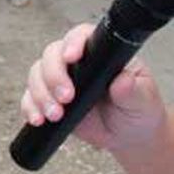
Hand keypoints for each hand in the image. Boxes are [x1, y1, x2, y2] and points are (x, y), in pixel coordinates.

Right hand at [19, 24, 167, 153]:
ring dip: (41, 94)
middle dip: (53, 75)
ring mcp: (61, 80)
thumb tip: (123, 81)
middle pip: (52, 54)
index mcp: (100, 52)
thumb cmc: (139, 109)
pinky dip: (30, 107)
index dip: (73, 43)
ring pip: (37, 75)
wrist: (130, 136)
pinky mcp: (50, 100)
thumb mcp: (143, 100)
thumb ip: (133, 90)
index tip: (72, 57)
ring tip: (55, 115)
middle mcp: (76, 62)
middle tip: (66, 97)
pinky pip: (30, 98)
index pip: (81, 36)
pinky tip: (38, 119)